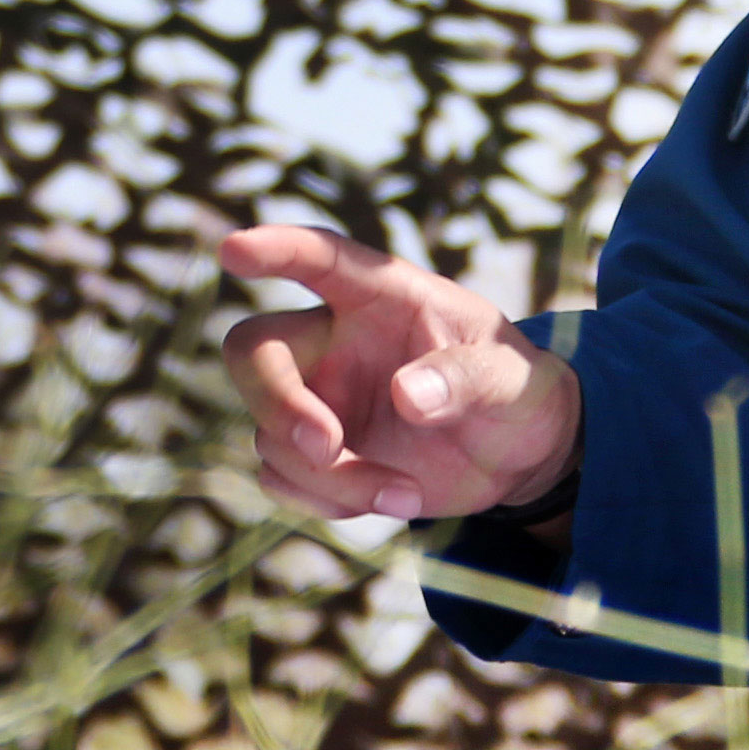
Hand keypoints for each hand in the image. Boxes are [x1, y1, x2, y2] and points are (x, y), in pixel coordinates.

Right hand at [219, 225, 579, 523]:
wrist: (515, 454)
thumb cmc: (513, 390)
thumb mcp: (511, 378)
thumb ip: (466, 377)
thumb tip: (407, 396)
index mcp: (380, 297)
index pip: (320, 258)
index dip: (275, 248)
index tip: (233, 250)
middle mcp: (333, 342)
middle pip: (254, 351)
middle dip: (276, 402)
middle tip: (327, 446)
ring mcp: (318, 400)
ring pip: (270, 435)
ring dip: (329, 477)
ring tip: (406, 493)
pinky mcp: (316, 456)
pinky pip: (282, 479)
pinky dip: (326, 501)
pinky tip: (390, 498)